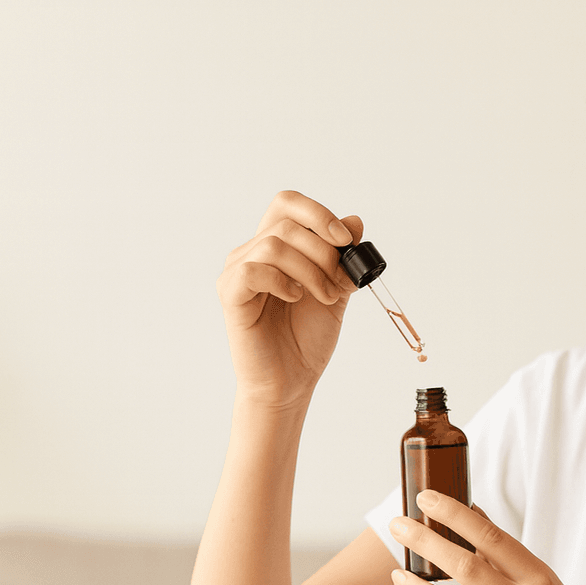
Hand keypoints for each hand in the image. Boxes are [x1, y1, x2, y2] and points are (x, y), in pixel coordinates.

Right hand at [216, 190, 362, 409]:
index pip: (288, 204)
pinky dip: (282, 281)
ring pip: (273, 244)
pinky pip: (252, 270)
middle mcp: (251, 253)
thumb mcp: (336, 290)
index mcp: (275, 246)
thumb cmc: (307, 338)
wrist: (291, 381)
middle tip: (338, 281)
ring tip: (325, 297)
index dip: (318, 213)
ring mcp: (237, 272)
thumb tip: (355, 221)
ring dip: (310, 270)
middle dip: (323, 249)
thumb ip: (343, 257)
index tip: (345, 239)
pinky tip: (296, 298)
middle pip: (285, 222)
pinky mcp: (230, 295)